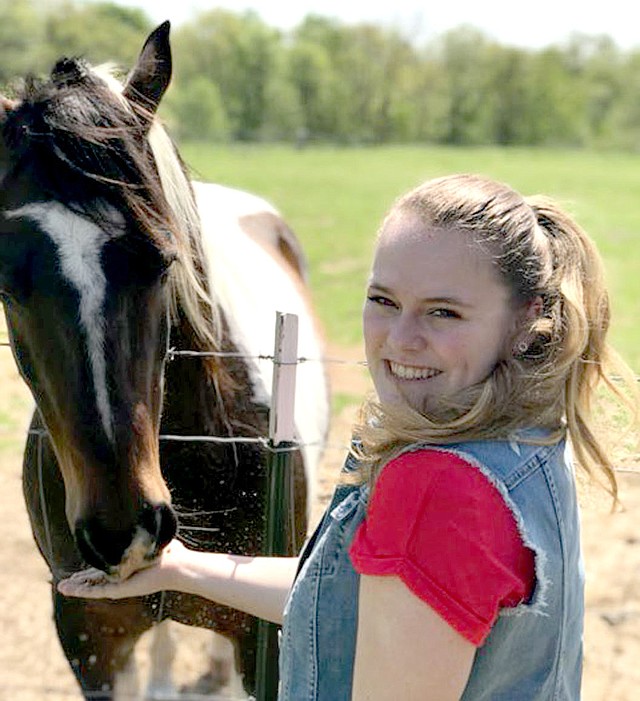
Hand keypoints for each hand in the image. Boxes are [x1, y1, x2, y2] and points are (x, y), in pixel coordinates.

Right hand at [57, 538, 186, 598]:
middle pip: (96, 581)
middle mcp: (123, 578)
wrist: (178, 565)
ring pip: (93, 588)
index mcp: (128, 568)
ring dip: (76, 587)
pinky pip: (96, 590)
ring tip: (61, 587)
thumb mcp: (155, 543)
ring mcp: (121, 585)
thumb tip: (151, 527)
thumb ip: (149, 537)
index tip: (79, 570)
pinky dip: (82, 590)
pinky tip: (69, 590)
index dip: (91, 570)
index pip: (105, 569)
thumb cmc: (172, 554)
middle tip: (64, 582)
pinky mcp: (120, 590)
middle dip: (80, 581)